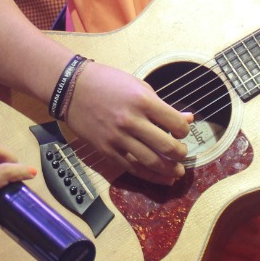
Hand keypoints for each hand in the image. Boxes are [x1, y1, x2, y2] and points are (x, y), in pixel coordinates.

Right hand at [66, 62, 190, 183]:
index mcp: (142, 101)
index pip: (175, 124)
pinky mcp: (106, 149)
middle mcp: (131, 120)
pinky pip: (131, 167)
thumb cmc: (106, 82)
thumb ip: (163, 105)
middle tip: (182, 154)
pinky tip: (161, 178)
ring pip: (151, 162)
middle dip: (180, 154)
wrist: (72, 88)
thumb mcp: (138, 86)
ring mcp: (117, 137)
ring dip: (169, 170)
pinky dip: (149, 175)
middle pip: (166, 146)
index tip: (182, 132)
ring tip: (177, 171)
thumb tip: (187, 119)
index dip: (184, 131)